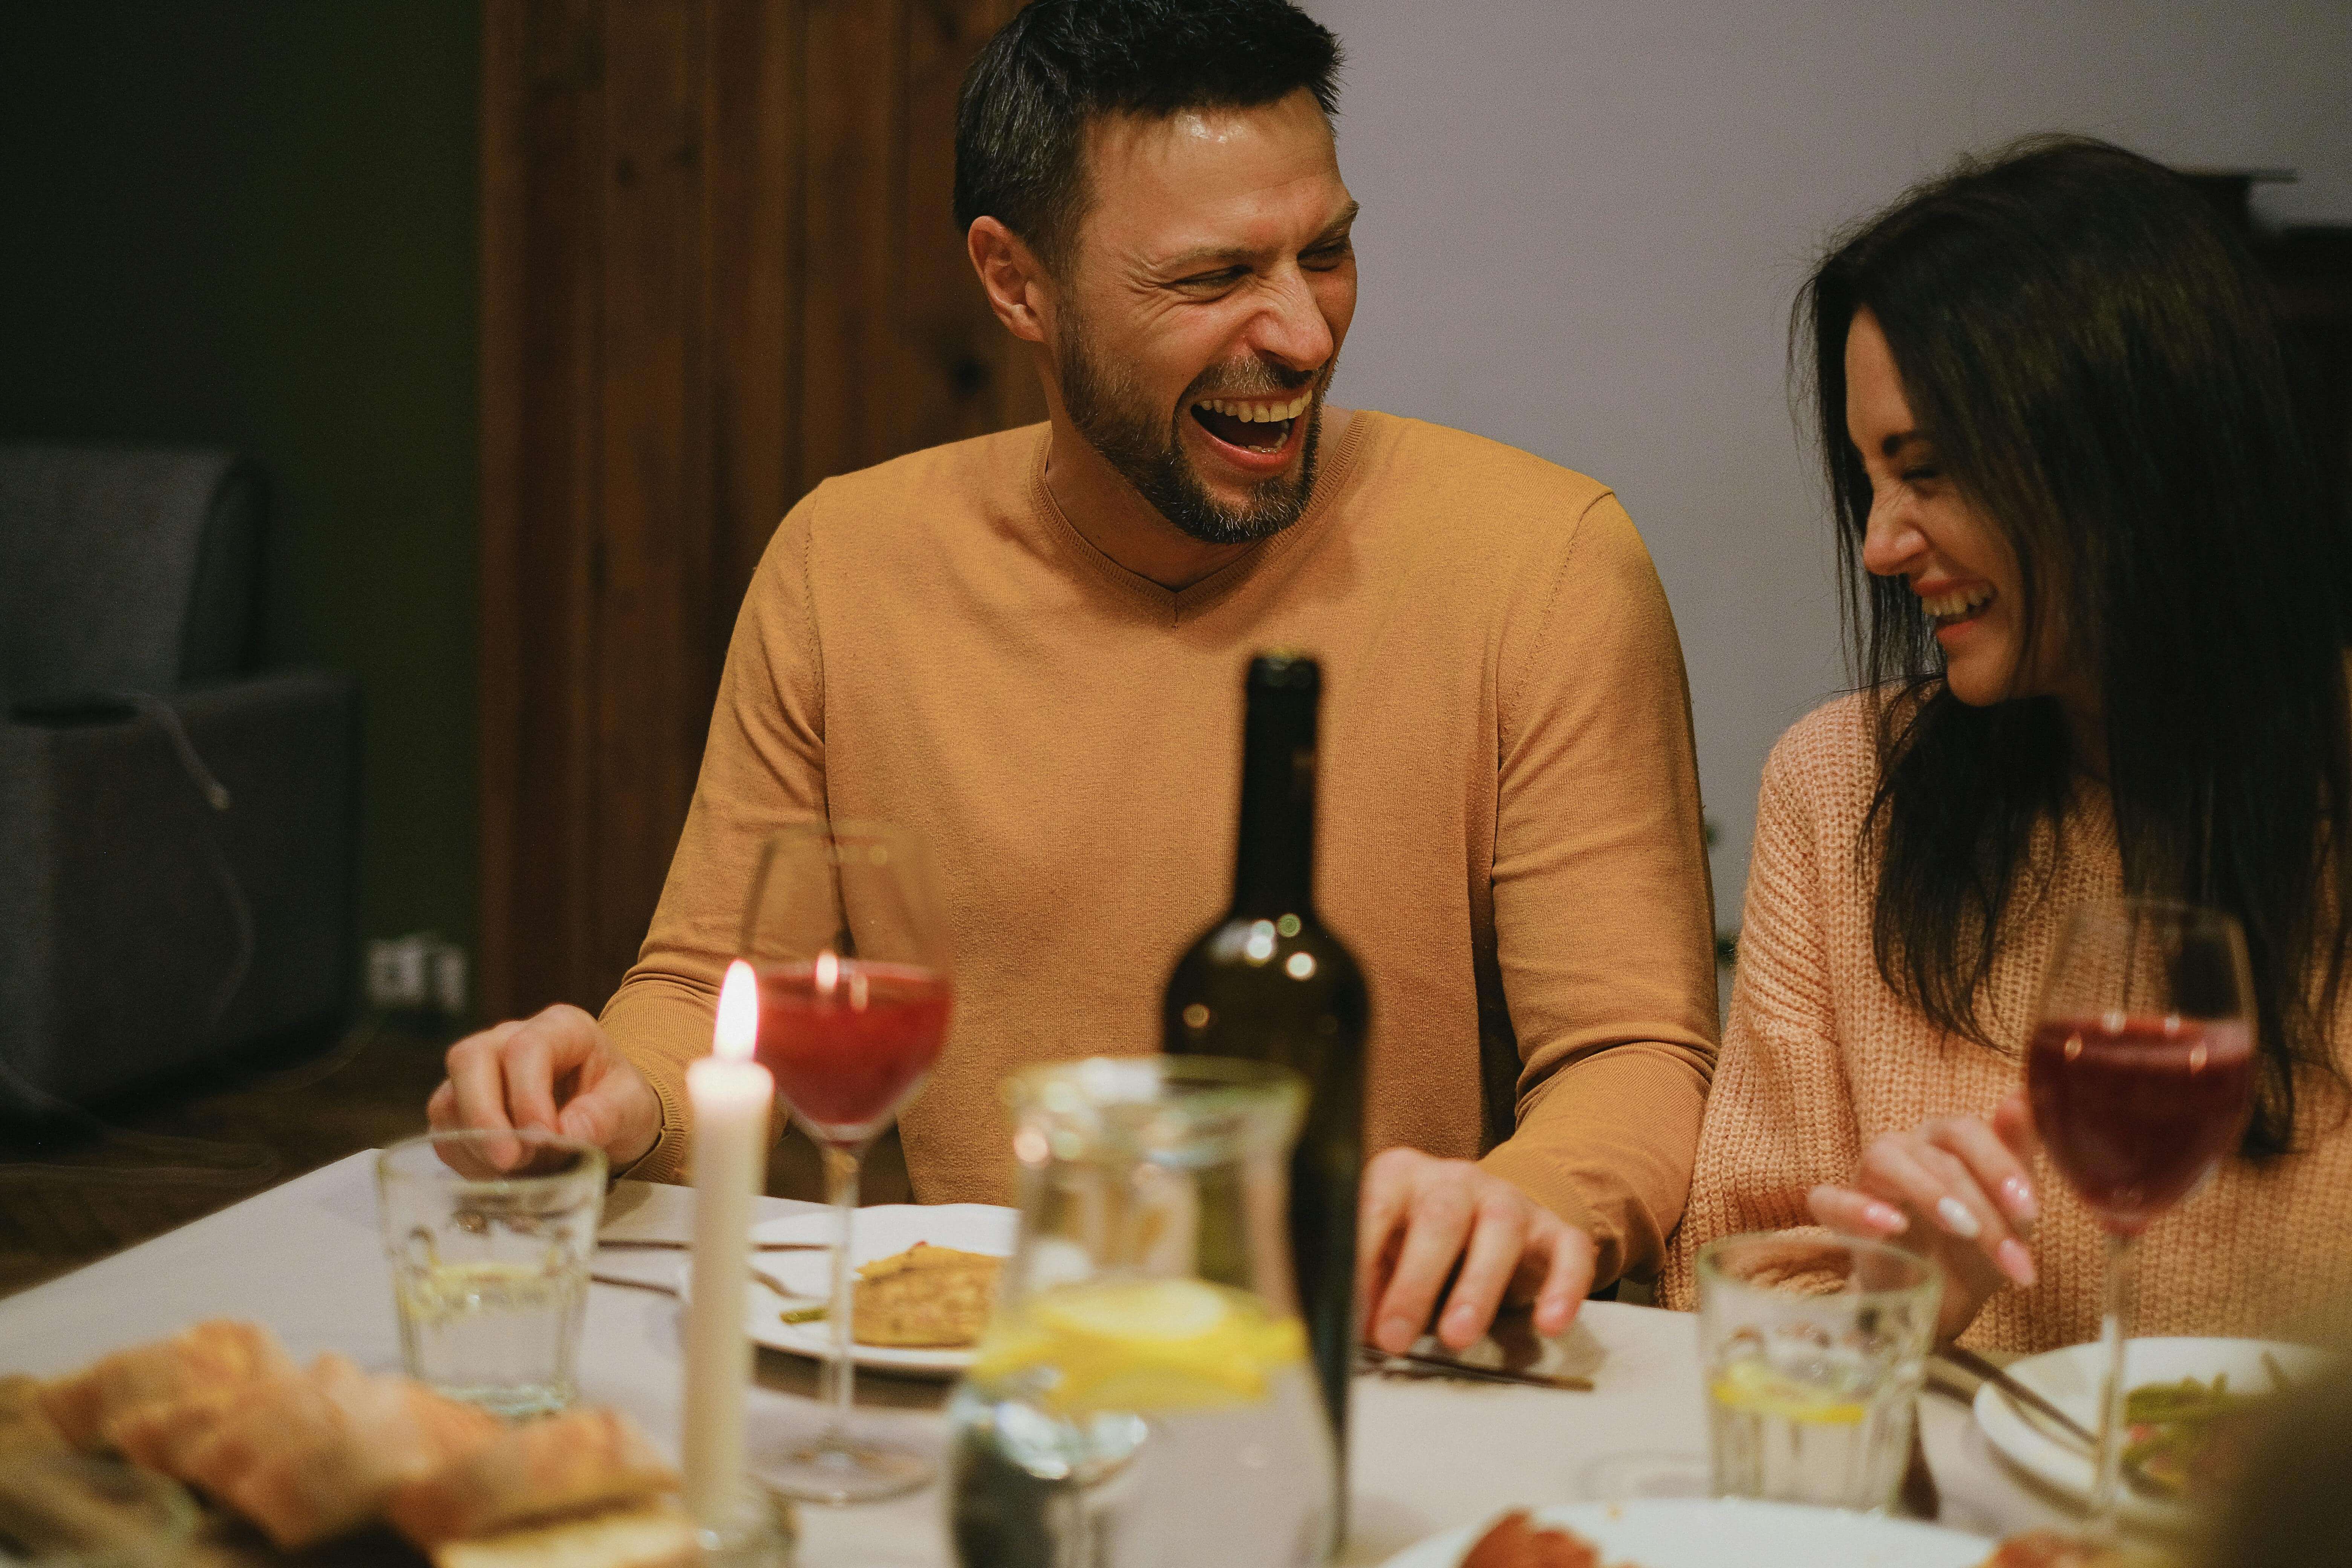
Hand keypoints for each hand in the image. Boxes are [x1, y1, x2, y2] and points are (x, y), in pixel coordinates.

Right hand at [426, 1005, 661, 1174]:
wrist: (606, 1117)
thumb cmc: (619, 1102)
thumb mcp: (632, 1106)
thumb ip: (608, 1114)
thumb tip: (567, 1132)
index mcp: (561, 1028)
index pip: (526, 1048)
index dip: (528, 1095)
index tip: (546, 1137)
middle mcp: (509, 1039)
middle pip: (469, 1059)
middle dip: (484, 1115)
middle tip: (510, 1161)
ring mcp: (480, 1073)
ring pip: (447, 1098)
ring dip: (475, 1143)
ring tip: (516, 1172)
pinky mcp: (462, 1108)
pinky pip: (445, 1132)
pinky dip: (467, 1159)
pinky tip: (500, 1176)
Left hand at [1357, 1147, 1595, 1354]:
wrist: (1488, 1219)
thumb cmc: (1419, 1245)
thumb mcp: (1385, 1255)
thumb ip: (1368, 1283)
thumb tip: (1352, 1327)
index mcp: (1400, 1177)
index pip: (1375, 1206)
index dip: (1361, 1259)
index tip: (1352, 1313)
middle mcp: (1454, 1179)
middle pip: (1439, 1218)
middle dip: (1415, 1282)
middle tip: (1394, 1339)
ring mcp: (1508, 1199)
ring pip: (1499, 1230)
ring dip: (1477, 1287)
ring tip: (1457, 1338)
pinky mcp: (1553, 1228)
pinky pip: (1567, 1250)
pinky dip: (1562, 1287)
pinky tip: (1549, 1325)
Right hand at [1807, 1092, 2040, 1341]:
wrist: (1935, 1304)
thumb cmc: (1973, 1250)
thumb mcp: (2010, 1214)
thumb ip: (2017, 1155)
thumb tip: (2023, 1096)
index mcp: (1944, 1142)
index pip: (1966, 1131)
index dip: (1998, 1166)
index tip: (2029, 1212)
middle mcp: (1904, 1148)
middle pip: (1937, 1153)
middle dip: (1982, 1206)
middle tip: (2010, 1254)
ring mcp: (1866, 1178)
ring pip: (1885, 1160)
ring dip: (1929, 1193)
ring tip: (1963, 1231)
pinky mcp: (1837, 1214)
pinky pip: (1829, 1199)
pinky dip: (1857, 1208)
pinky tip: (1892, 1225)